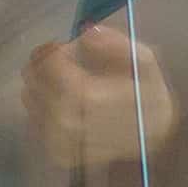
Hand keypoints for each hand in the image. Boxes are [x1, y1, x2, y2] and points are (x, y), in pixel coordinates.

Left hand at [19, 21, 175, 174]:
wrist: (154, 132)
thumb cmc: (146, 92)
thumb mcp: (143, 60)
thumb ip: (116, 44)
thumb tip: (87, 32)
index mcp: (99, 100)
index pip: (59, 74)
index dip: (52, 56)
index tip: (57, 44)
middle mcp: (78, 125)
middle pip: (39, 91)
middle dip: (38, 68)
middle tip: (45, 54)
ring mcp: (68, 143)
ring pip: (33, 108)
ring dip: (34, 85)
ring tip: (46, 72)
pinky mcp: (61, 154)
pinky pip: (36, 125)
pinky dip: (36, 107)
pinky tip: (48, 96)